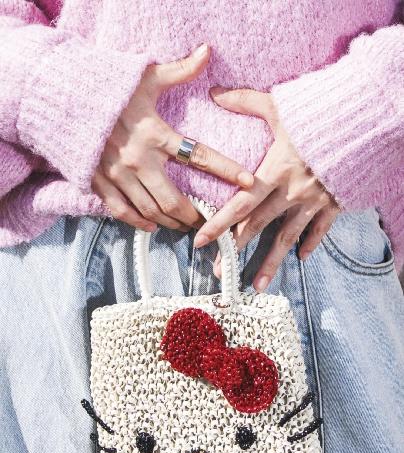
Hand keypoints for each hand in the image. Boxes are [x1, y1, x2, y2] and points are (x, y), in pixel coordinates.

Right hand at [93, 45, 253, 231]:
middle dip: (194, 215)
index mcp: (155, 133)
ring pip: (150, 211)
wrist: (63, 97)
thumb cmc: (109, 87)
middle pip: (174, 200)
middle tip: (207, 221)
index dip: (226, 170)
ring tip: (185, 226)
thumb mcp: (146, 77)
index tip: (248, 183)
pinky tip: (152, 227)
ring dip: (171, 223)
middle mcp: (138, 160)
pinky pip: (122, 212)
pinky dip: (139, 222)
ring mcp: (117, 175)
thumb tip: (207, 52)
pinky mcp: (99, 183)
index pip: (199, 156)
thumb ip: (179, 70)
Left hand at [193, 87, 339, 290]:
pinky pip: (320, 229)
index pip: (238, 205)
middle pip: (258, 226)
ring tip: (257, 286)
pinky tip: (302, 258)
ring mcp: (314, 202)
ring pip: (287, 238)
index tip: (200, 242)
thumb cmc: (320, 112)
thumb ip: (246, 102)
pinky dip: (311, 243)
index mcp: (274, 172)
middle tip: (219, 271)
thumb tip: (215, 92)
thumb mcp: (281, 104)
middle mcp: (291, 193)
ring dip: (271, 263)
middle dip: (236, 249)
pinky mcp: (334, 203)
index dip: (218, 224)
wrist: (367, 121)